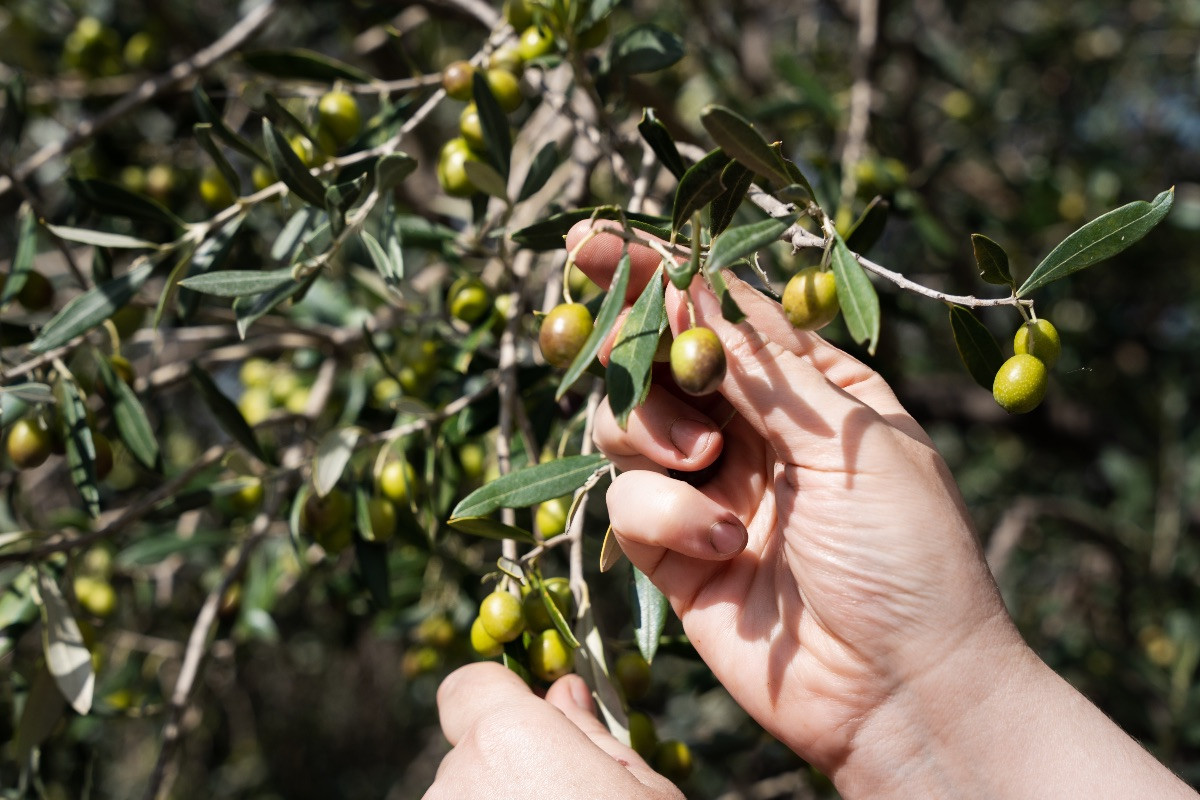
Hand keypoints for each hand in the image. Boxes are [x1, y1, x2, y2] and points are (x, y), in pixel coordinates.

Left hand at [425, 662, 682, 798]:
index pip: (466, 686)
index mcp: (507, 737)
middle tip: (563, 790)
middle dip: (508, 762)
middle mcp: (455, 778)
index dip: (496, 696)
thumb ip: (590, 732)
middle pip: (471, 749)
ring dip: (498, 797)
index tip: (533, 719)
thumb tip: (564, 692)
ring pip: (465, 793)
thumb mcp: (641, 787)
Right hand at [569, 221, 1022, 782]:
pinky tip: (722, 544)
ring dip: (650, 429)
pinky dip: (666, 515)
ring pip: (625, 424)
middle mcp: (751, 429)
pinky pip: (629, 503)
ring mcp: (707, 489)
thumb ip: (764, 369)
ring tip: (704, 460)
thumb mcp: (849, 441)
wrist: (903, 690)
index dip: (659, 274)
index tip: (598, 240)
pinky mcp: (673, 552)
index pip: (720, 313)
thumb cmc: (909, 553)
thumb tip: (695, 293)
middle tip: (601, 329)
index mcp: (808, 388)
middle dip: (627, 339)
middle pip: (658, 360)